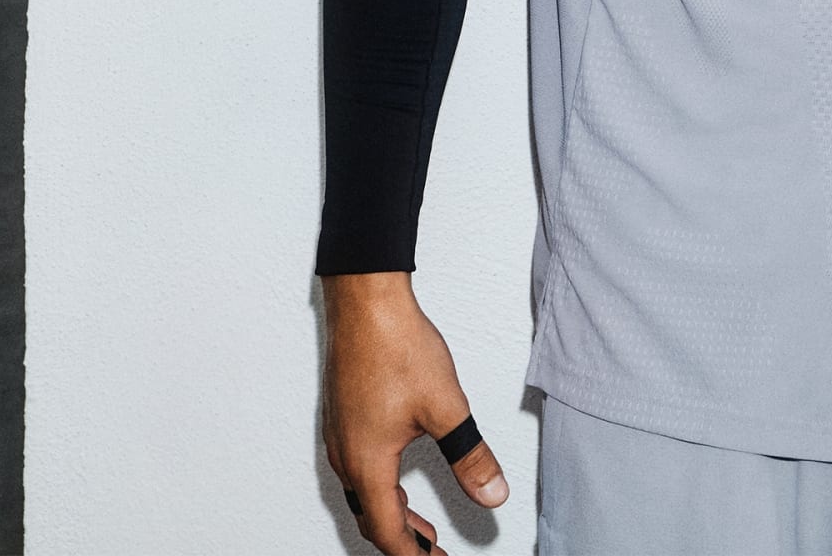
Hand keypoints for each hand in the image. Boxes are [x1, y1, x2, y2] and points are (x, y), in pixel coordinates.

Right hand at [322, 273, 507, 555]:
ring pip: (363, 493)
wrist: (365, 301)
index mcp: (367, 464)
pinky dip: (380, 487)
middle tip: (433, 551)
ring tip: (421, 524)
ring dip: (392, 513)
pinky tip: (399, 477)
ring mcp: (339, 435)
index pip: (388, 532)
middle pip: (371, 518)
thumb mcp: (446, 406)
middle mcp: (345, 455)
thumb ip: (470, 456)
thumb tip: (492, 493)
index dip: (414, 555)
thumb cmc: (396, 345)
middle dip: (405, 540)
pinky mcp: (342, 415)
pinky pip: (357, 469)